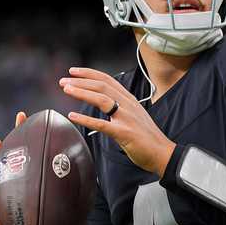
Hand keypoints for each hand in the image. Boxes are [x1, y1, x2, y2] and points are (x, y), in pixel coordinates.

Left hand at [60, 67, 175, 174]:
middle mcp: (128, 105)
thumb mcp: (135, 115)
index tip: (73, 72)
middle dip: (80, 81)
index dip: (89, 74)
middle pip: (102, 86)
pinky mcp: (124, 133)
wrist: (162, 152)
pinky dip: (86, 119)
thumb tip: (103, 106)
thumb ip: (120, 108)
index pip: (108, 80)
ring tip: (67, 90)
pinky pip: (102, 124)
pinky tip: (73, 116)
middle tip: (63, 81)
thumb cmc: (147, 137)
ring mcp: (127, 118)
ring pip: (102, 99)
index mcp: (130, 100)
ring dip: (82, 92)